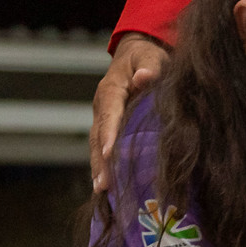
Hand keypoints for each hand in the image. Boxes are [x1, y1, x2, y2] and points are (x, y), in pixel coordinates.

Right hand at [91, 34, 169, 190]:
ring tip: (102, 190)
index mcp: (111, 90)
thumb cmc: (146, 57)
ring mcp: (102, 119)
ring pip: (96, 145)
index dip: (108, 134)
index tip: (109, 153)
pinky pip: (103, 148)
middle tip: (103, 184)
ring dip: (99, 167)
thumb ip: (149, 66)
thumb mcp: (149, 56)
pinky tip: (108, 187)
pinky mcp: (108, 127)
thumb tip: (144, 76)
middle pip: (98, 136)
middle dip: (99, 160)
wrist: (136, 56)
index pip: (109, 114)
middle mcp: (102, 107)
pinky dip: (104, 166)